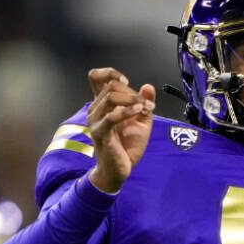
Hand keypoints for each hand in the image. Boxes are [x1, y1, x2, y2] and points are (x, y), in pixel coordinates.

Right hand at [86, 67, 155, 193]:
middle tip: (147, 104)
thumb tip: (148, 86)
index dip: (111, 73)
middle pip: (110, 86)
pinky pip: (111, 116)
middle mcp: (95, 110)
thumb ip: (144, 103)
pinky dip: (128, 111)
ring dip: (132, 100)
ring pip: (110, 97)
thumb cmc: (127, 147)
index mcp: (103, 104)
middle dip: (132, 92)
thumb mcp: (142, 121)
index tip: (127, 83)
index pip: (96, 77)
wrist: (120, 170)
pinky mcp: (100, 134)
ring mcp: (96, 121)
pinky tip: (140, 112)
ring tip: (145, 108)